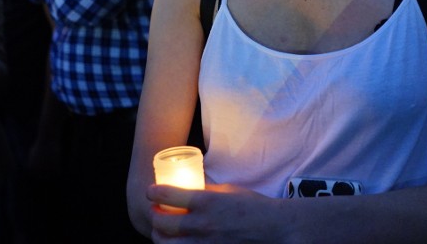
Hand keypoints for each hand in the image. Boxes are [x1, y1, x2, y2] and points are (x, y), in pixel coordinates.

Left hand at [147, 183, 281, 242]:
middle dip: (153, 215)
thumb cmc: (253, 206)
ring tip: (162, 230)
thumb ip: (206, 190)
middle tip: (154, 211)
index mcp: (206, 202)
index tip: (151, 191)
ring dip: (159, 236)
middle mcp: (202, 224)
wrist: (275, 229)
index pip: (168, 195)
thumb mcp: (228, 190)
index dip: (154, 192)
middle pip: (162, 222)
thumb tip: (187, 188)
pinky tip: (176, 242)